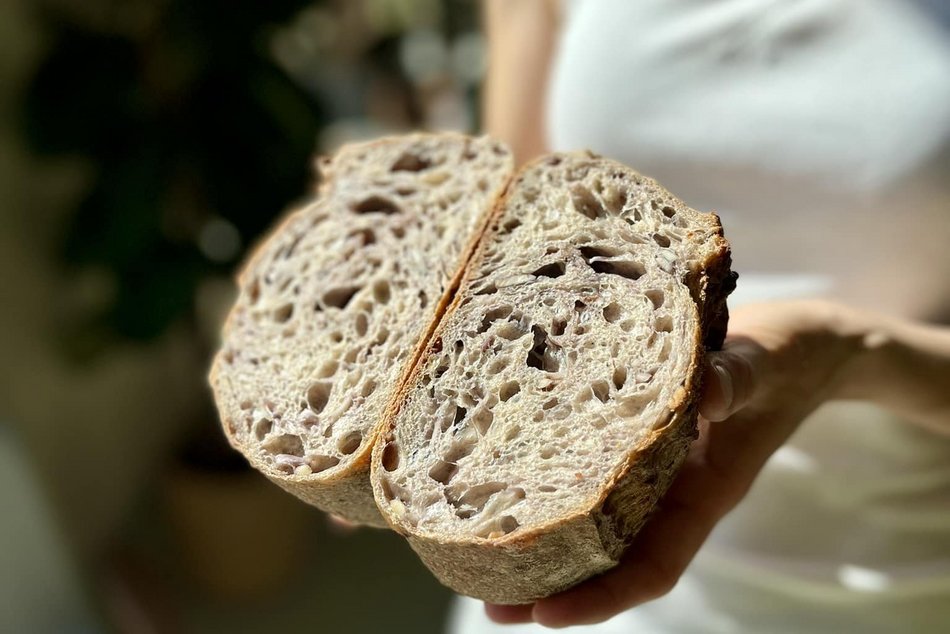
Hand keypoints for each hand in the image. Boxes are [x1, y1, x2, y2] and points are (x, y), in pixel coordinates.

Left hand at [486, 300, 861, 627]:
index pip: (652, 564)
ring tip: (479, 559)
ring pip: (592, 519)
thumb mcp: (765, 362)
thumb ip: (739, 379)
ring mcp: (648, 465)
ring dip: (542, 542)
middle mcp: (669, 488)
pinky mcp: (631, 433)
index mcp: (705, 491)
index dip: (603, 595)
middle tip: (490, 605)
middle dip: (553, 584)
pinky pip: (588, 468)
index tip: (547, 615)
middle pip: (609, 555)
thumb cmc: (785, 354)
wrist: (795, 342)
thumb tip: (708, 396)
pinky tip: (507, 479)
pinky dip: (552, 484)